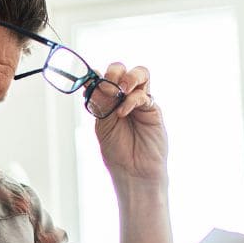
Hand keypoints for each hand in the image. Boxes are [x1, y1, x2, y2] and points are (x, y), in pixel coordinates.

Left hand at [92, 63, 167, 184]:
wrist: (133, 172)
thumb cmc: (117, 152)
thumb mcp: (102, 125)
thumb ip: (100, 103)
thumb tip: (94, 81)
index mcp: (109, 100)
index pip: (104, 78)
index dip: (97, 76)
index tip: (90, 79)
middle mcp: (125, 98)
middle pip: (123, 70)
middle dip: (114, 71)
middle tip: (108, 84)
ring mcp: (140, 102)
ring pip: (140, 74)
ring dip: (128, 77)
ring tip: (120, 90)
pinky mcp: (152, 110)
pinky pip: (144, 96)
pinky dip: (131, 101)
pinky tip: (122, 113)